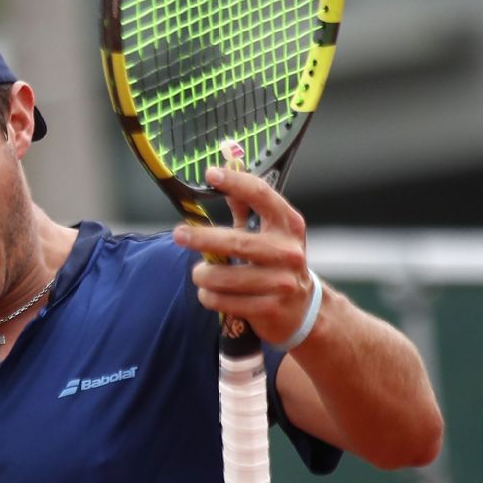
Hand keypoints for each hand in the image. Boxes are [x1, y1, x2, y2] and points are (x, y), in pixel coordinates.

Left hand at [171, 166, 314, 345]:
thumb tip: (221, 173)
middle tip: (179, 235)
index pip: (262, 196)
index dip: (236, 182)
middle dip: (202, 238)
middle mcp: (288, 252)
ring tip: (200, 274)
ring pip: (224, 277)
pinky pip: (224, 301)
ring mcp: (281, 282)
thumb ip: (246, 206)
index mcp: (288, 225)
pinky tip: (209, 293)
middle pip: (237, 242)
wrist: (303, 308)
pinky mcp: (270, 308)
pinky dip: (208, 296)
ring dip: (202, 275)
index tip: (211, 174)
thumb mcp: (270, 232)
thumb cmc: (276, 263)